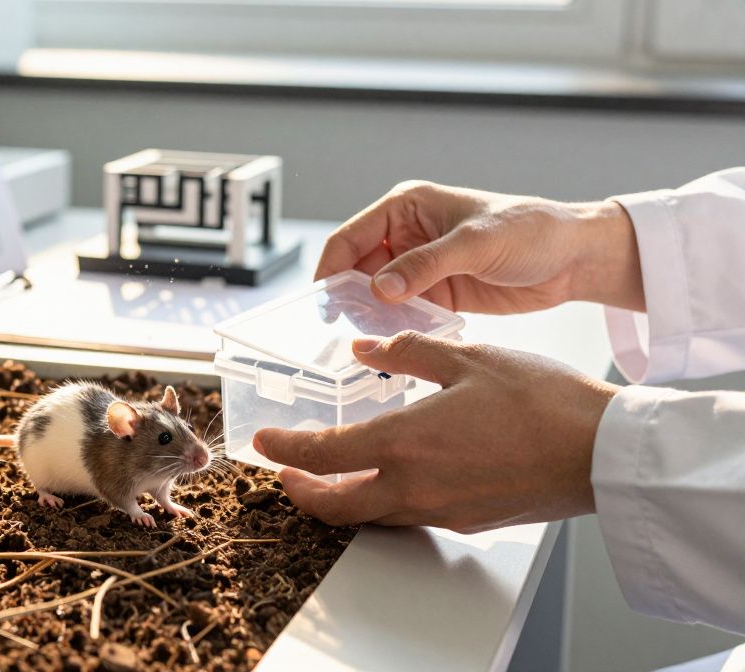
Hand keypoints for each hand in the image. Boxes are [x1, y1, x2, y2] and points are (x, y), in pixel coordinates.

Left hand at [252, 331, 618, 532]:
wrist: (603, 451)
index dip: (287, 450)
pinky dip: (384, 502)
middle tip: (286, 473)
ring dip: (343, 499)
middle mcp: (415, 486)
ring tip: (331, 475)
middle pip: (336, 506)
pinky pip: (410, 516)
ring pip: (372, 516)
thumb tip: (365, 350)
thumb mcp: (467, 358)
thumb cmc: (542, 401)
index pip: (323, 455)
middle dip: (302, 491)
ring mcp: (442, 510)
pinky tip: (393, 477)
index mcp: (405, 443)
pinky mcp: (468, 520)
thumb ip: (406, 353)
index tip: (266, 443)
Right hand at [316, 181, 644, 312]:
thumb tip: (378, 288)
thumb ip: (425, 265)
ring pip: (377, 296)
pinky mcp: (436, 295)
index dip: (330, 270)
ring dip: (372, 318)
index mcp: (405, 208)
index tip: (322, 304)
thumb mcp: (475, 243)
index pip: (349, 239)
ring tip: (367, 343)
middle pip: (356, 271)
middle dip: (348, 298)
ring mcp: (419, 268)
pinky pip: (404, 315)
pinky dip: (397, 329)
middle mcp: (405, 237)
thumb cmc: (531, 230)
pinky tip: (396, 345)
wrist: (575, 258)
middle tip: (344, 330)